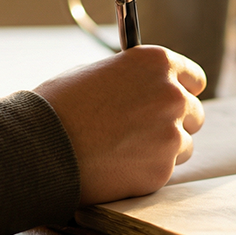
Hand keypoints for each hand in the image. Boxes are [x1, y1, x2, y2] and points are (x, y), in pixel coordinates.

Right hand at [34, 46, 205, 204]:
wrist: (40, 145)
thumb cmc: (59, 105)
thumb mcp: (98, 73)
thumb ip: (133, 80)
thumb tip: (145, 91)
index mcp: (157, 63)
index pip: (194, 78)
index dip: (181, 90)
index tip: (172, 99)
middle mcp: (172, 96)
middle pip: (194, 113)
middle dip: (174, 122)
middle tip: (145, 130)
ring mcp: (170, 135)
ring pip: (183, 145)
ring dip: (161, 149)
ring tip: (123, 149)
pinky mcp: (161, 170)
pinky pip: (164, 171)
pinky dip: (145, 171)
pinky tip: (116, 165)